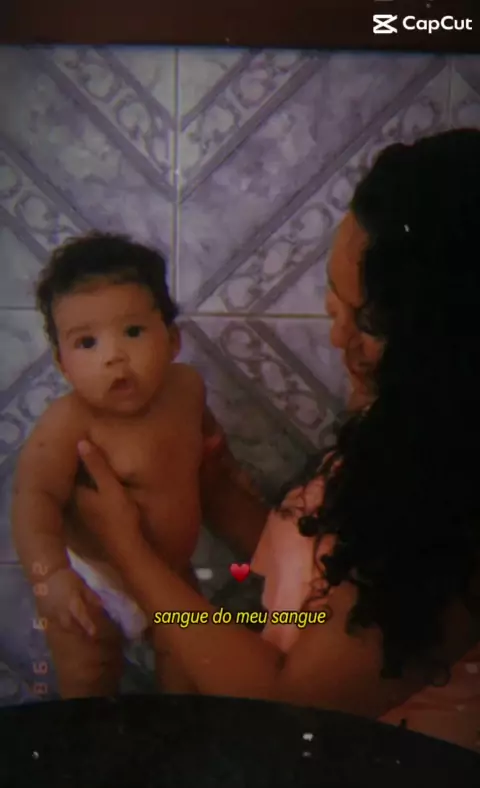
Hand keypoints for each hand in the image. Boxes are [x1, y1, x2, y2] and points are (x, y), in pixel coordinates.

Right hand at [38, 567, 102, 636]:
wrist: (46, 573)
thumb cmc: (67, 577)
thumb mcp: (81, 585)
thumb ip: (91, 596)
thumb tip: (102, 605)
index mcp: (72, 604)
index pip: (82, 618)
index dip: (88, 626)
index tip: (93, 632)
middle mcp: (61, 611)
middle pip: (70, 626)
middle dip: (77, 630)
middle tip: (83, 632)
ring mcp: (51, 613)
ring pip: (60, 626)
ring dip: (68, 628)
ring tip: (74, 629)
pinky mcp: (44, 612)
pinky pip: (52, 622)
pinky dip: (58, 624)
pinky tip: (62, 622)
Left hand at [74, 440, 142, 559]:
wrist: (129, 552)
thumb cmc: (120, 516)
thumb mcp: (111, 487)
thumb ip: (98, 467)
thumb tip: (81, 442)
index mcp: (78, 496)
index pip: (71, 474)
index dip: (76, 461)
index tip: (81, 448)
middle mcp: (77, 509)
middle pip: (76, 486)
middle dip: (81, 474)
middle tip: (89, 459)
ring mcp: (87, 521)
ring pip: (83, 498)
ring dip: (88, 487)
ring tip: (99, 473)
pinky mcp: (98, 528)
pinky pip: (92, 507)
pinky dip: (95, 499)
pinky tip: (105, 496)